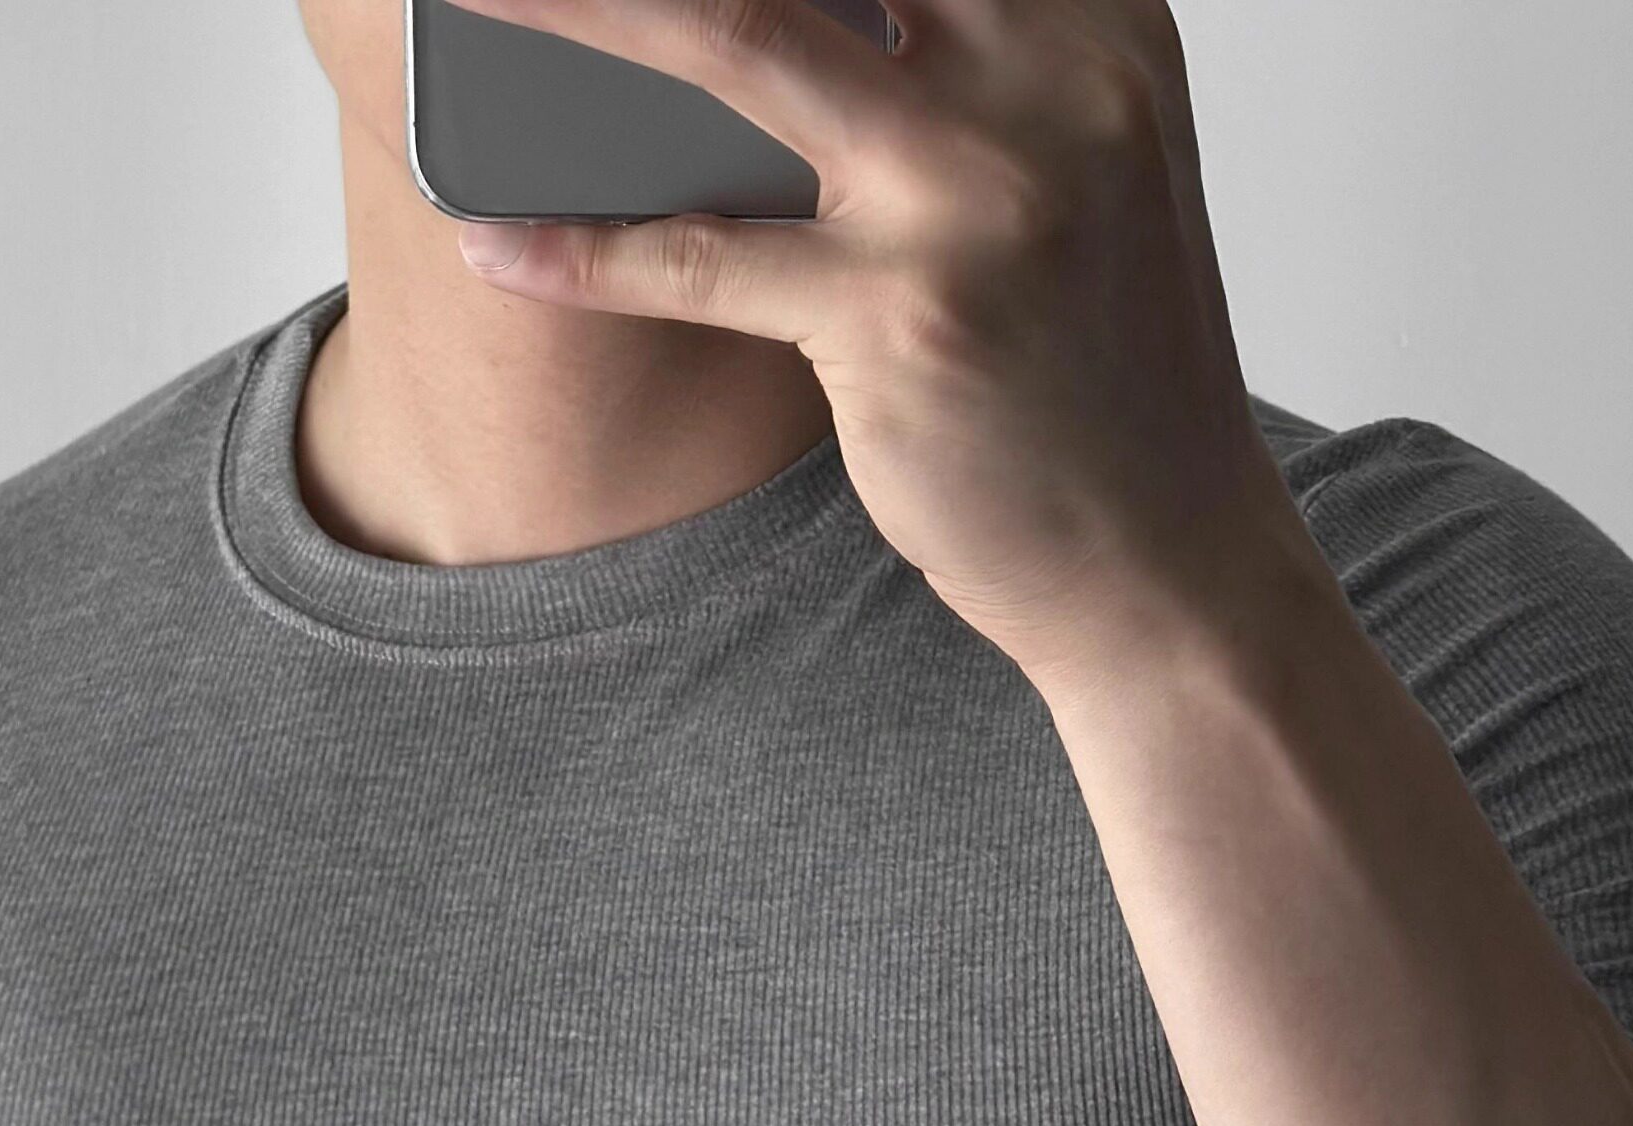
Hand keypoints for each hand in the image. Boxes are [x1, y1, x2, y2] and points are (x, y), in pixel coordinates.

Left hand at [434, 0, 1304, 683]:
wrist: (1167, 563)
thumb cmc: (1091, 367)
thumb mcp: (1074, 159)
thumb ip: (968, 52)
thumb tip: (755, 24)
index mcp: (1096, 11)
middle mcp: (1049, 71)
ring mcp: (974, 193)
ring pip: (731, 37)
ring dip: (574, 9)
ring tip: (466, 2)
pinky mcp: (905, 321)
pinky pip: (700, 260)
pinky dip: (579, 251)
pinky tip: (492, 240)